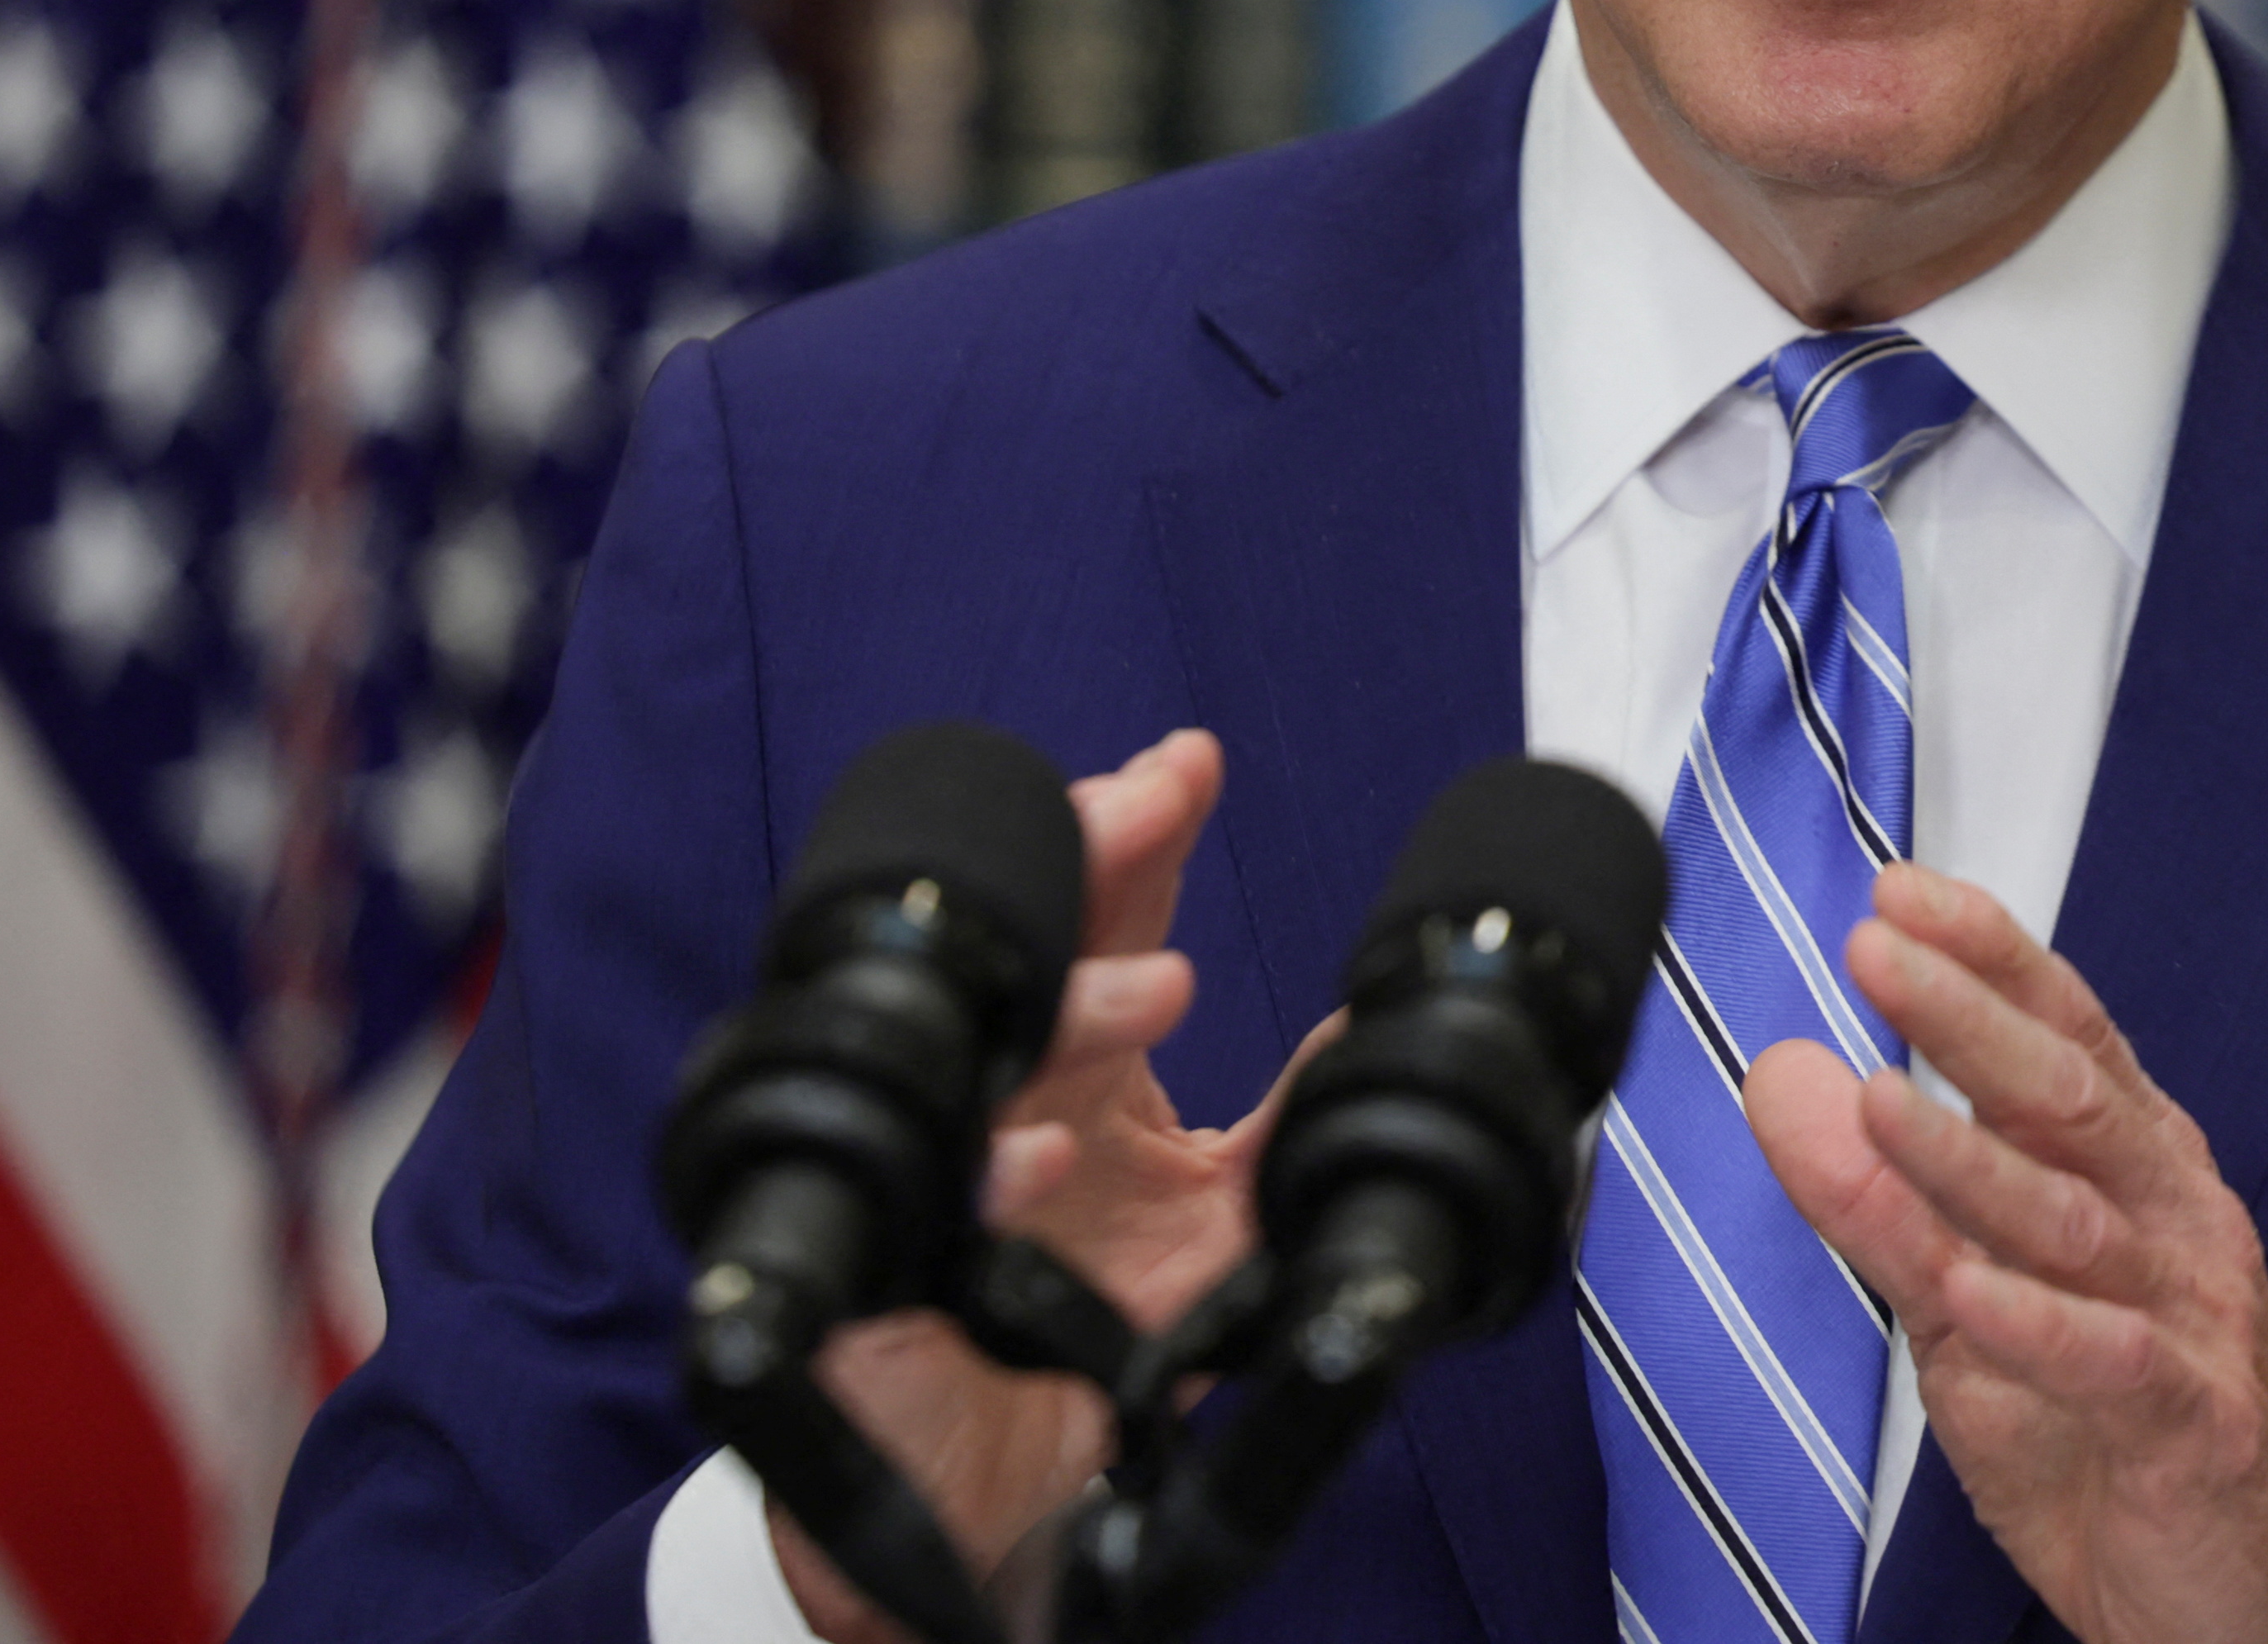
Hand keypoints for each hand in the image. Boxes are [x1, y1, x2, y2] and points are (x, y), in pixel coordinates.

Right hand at [769, 727, 1284, 1640]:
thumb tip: (1370, 1033)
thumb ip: (1289, 1136)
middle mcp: (1007, 1086)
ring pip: (987, 1037)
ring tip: (1162, 988)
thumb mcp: (1223, 1234)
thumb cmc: (1084, 1350)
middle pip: (1035, 937)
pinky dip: (989, 1170)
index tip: (1189, 764)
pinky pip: (932, 1196)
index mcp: (1078, 1064)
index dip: (1142, 834)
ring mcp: (946, 1157)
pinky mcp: (896, 1259)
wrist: (987, 1502)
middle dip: (1088, 852)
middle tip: (1152, 796)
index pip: (1104, 918)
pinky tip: (1039, 1156)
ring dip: (1070, 1007)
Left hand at [1746, 863, 2267, 1643]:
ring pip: (2075, 1220)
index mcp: (2133, 1169)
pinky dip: (2037, 1325)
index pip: (2065, 1032)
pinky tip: (1967, 1292)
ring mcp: (2193, 1315)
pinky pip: (2114, 1360)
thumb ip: (1881, 1198)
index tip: (1898, 895)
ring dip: (1970, 1160)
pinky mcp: (2195, 1420)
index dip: (1987, 957)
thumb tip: (1785, 1077)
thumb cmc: (2106, 1427)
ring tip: (1878, 1101)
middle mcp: (2173, 1218)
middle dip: (1968, 1017)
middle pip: (2070, 1097)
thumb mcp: (1967, 1306)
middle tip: (1876, 953)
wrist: (2234, 1593)